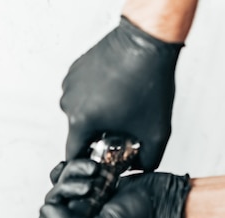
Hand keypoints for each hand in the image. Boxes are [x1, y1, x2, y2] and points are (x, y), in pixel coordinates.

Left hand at [37, 160, 190, 217]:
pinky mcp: (94, 184)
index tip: (67, 205)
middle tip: (90, 187)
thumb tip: (45, 209)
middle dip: (66, 190)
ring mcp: (86, 203)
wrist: (163, 198)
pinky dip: (78, 166)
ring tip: (94, 173)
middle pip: (52, 203)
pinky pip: (72, 172)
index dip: (50, 216)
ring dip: (73, 174)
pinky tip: (94, 166)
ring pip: (60, 184)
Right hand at [60, 17, 183, 170]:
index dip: (88, 164)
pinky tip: (114, 93)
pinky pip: (81, 94)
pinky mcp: (75, 70)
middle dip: (97, 138)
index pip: (74, 156)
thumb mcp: (155, 131)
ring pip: (79, 114)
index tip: (101, 162)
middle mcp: (69, 102)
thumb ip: (148, 160)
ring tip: (119, 109)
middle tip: (120, 130)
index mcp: (81, 120)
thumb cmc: (149, 81)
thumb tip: (139, 169)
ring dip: (96, 117)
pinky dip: (95, 97)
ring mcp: (70, 84)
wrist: (147, 41)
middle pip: (78, 134)